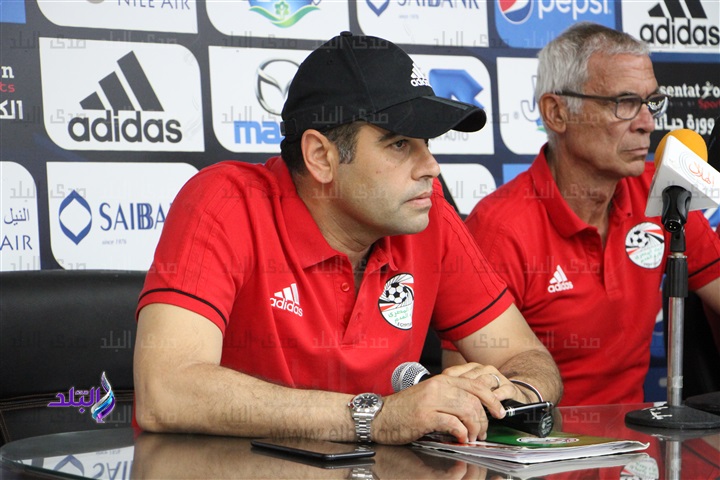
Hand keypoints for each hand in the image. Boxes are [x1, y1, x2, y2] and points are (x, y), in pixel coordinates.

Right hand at [373, 363, 513, 444]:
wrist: (378, 416)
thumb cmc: (403, 410)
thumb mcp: (430, 397)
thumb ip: (450, 398)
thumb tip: (474, 409)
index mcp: (442, 380)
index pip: (476, 385)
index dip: (492, 400)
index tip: (499, 412)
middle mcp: (439, 386)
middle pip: (475, 399)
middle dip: (484, 419)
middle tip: (483, 432)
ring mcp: (432, 400)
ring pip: (467, 410)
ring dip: (475, 428)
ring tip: (472, 438)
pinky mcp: (426, 416)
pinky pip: (454, 424)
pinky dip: (461, 434)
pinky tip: (460, 439)